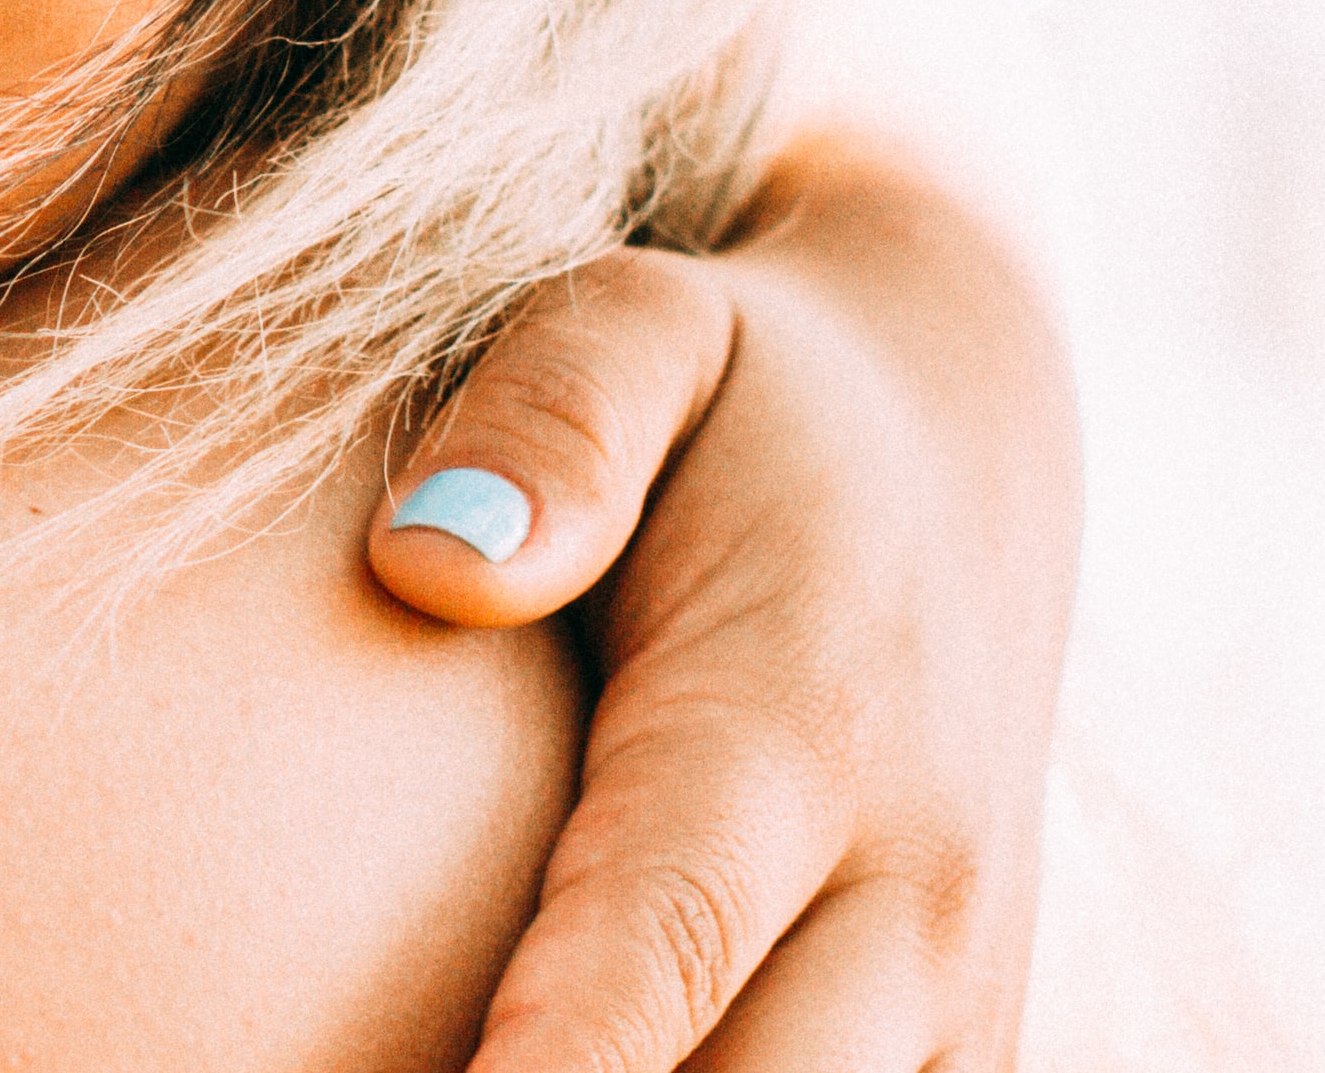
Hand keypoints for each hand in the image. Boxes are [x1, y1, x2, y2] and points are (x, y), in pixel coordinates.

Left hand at [361, 135, 1077, 1069]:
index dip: (551, 1064)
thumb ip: (546, 423)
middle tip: (359, 1068)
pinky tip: (541, 1071)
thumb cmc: (736, 387)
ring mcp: (959, 993)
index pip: (660, 939)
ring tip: (426, 1072)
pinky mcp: (965, 1047)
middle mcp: (912, 891)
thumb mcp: (634, 327)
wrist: (961, 434)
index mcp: (798, 724)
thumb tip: (429, 566)